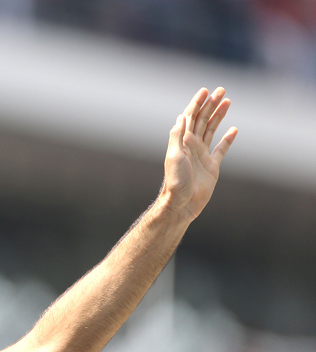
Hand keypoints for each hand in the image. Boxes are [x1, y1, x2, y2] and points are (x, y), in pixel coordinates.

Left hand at [161, 87, 237, 220]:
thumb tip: (182, 116)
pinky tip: (234, 129)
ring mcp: (202, 155)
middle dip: (211, 105)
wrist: (182, 204)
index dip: (197, 103)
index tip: (205, 91)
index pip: (190, 117)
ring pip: (211, 130)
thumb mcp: (173, 156)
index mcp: (182, 142)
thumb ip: (177, 136)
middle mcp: (191, 146)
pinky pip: (221, 149)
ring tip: (228, 101)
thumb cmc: (175, 182)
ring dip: (218, 116)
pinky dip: (227, 139)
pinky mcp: (211, 166)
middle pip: (202, 120)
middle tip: (222, 90)